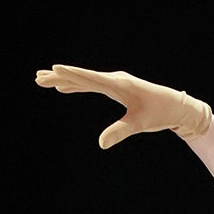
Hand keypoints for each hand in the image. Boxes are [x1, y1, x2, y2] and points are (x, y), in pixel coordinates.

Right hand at [34, 64, 210, 145]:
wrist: (174, 105)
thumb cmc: (159, 113)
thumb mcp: (139, 124)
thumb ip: (120, 132)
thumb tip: (100, 144)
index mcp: (118, 84)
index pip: (89, 79)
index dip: (70, 75)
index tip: (53, 70)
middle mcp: (114, 80)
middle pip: (81, 78)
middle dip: (60, 77)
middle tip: (38, 78)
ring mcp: (114, 83)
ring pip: (84, 81)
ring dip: (65, 81)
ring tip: (45, 81)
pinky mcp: (116, 88)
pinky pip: (91, 85)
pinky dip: (77, 85)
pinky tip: (65, 89)